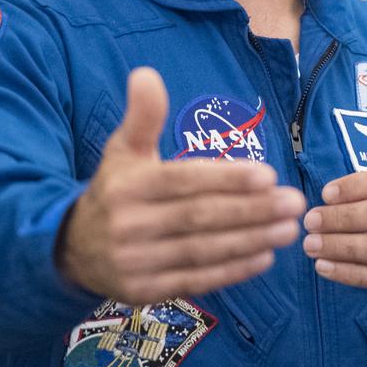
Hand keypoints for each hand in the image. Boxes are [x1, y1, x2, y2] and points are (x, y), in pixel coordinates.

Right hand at [58, 67, 305, 304]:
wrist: (72, 248)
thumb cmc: (114, 189)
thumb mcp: (122, 149)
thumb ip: (142, 116)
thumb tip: (146, 74)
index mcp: (127, 185)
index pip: (184, 181)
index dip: (227, 179)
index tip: (268, 175)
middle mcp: (129, 225)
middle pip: (199, 217)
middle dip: (252, 210)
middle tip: (294, 203)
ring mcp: (136, 262)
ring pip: (202, 250)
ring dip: (251, 241)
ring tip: (288, 229)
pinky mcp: (143, 292)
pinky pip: (195, 279)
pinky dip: (232, 270)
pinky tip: (264, 257)